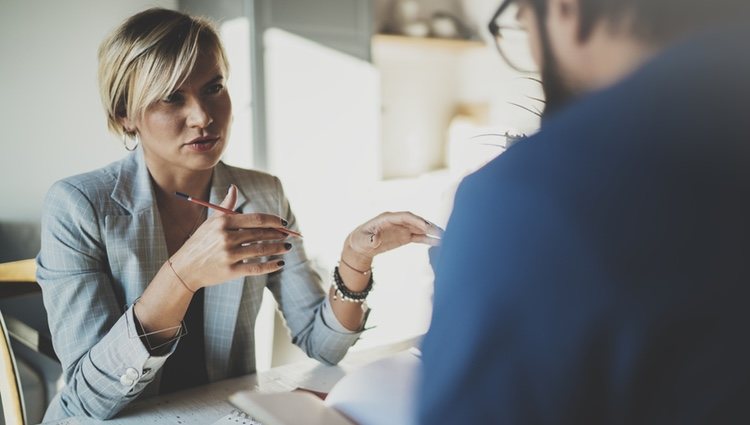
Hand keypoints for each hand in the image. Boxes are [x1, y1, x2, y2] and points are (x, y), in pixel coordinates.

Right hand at [169, 185, 291, 289]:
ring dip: (278, 248)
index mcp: (223, 223)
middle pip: (260, 234)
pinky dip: (270, 266)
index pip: (256, 219)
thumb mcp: (211, 222)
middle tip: (288, 235)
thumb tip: (234, 187)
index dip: (273, 221)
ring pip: (261, 250)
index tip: (283, 223)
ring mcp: (229, 255)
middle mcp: (226, 238)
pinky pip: (256, 268)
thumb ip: (226, 206)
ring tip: (287, 247)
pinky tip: (280, 263)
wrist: (184, 269)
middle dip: (278, 234)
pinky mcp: (231, 271)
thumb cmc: (200, 243)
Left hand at [346, 211, 442, 261]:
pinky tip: (438, 242)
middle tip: (440, 232)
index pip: (405, 216)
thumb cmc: (360, 240)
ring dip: (431, 231)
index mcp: (387, 218)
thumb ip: (370, 240)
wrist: (360, 245)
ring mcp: (402, 228)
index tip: (426, 227)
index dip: (416, 220)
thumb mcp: (362, 240)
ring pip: (420, 228)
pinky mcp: (405, 236)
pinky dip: (428, 239)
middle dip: (428, 225)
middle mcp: (397, 221)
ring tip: (444, 236)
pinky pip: (419, 237)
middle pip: (415, 221)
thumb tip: (376, 240)